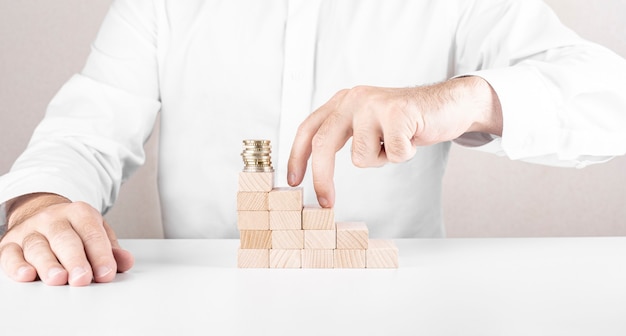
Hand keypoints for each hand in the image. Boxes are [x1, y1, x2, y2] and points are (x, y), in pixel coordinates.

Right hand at [0, 193, 133, 285]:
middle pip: (64, 239)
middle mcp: (52, 218)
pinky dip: (16, 266)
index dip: (100, 254)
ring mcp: (30, 230)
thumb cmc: (75, 230)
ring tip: (58, 279)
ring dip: (48, 265)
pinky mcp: (10, 243)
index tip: (106, 273)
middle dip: (75, 260)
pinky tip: (27, 275)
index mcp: (79, 213)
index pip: (91, 233)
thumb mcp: (98, 233)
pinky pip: (10, 254)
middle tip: (82, 279)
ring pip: (38, 247)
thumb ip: (112, 250)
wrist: (42, 214)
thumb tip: (126, 262)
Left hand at [287, 76, 501, 207]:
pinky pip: (393, 155)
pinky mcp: (397, 112)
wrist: (448, 104)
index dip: (297, 156)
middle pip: (323, 144)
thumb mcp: (369, 124)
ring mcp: (374, 103)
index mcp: (343, 101)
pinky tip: (412, 138)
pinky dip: (404, 155)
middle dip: (322, 178)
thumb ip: (347, 136)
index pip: (309, 129)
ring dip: (381, 159)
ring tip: (396, 142)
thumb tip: (317, 171)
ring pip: (362, 157)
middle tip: (325, 203)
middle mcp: (353, 98)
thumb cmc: (407, 122)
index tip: (293, 181)